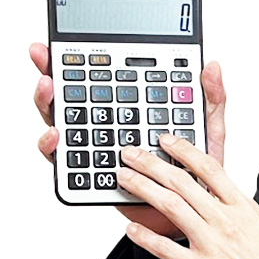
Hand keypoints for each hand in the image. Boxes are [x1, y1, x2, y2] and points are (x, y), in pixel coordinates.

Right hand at [30, 41, 227, 237]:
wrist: (191, 215)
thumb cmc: (198, 174)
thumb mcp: (209, 132)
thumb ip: (210, 99)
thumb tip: (212, 66)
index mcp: (136, 108)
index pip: (106, 76)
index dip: (83, 58)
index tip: (68, 43)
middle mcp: (111, 125)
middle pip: (75, 94)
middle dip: (54, 72)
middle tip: (46, 59)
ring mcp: (99, 147)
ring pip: (64, 122)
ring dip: (49, 103)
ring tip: (50, 89)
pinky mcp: (92, 174)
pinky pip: (66, 161)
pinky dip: (55, 147)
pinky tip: (57, 136)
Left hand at [115, 133, 258, 258]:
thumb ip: (242, 213)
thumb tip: (225, 201)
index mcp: (244, 208)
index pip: (210, 168)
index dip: (184, 151)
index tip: (166, 141)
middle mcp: (226, 221)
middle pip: (182, 182)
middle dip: (152, 164)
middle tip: (132, 155)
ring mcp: (212, 244)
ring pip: (170, 206)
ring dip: (143, 188)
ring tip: (125, 178)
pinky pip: (166, 248)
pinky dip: (145, 236)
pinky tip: (131, 228)